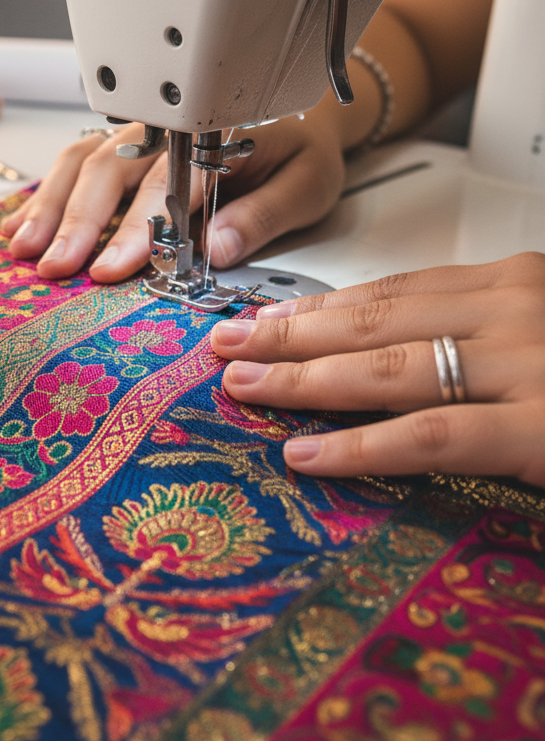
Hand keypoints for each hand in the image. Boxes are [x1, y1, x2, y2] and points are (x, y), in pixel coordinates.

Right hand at [1, 94, 348, 281]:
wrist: (298, 119)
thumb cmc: (300, 153)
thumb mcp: (308, 183)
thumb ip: (265, 214)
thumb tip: (215, 249)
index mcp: (215, 137)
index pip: (165, 184)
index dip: (133, 229)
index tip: (109, 269)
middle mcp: (166, 131)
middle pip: (109, 169)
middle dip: (75, 221)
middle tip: (53, 265)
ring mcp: (139, 133)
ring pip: (82, 161)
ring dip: (48, 205)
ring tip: (22, 247)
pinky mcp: (123, 145)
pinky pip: (76, 161)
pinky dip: (45, 192)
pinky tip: (19, 222)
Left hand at [210, 252, 544, 486]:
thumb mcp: (536, 340)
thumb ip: (473, 339)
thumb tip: (390, 354)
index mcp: (510, 287)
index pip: (391, 294)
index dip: (316, 308)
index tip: (261, 320)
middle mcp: (513, 311)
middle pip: (373, 322)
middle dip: (288, 336)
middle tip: (227, 346)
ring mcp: (529, 366)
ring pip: (388, 369)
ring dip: (303, 380)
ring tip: (245, 388)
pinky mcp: (544, 428)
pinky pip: (433, 434)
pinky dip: (362, 444)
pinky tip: (308, 453)